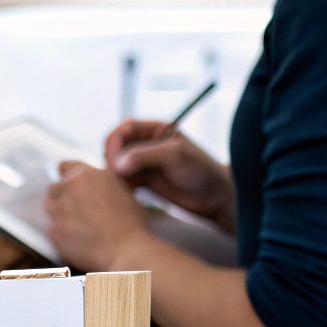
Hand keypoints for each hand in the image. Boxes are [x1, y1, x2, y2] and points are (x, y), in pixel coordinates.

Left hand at [44, 161, 151, 270]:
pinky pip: (50, 228)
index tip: (70, 185)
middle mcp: (69, 188)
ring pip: (49, 206)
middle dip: (62, 196)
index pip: (64, 166)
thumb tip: (96, 183)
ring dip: (59, 212)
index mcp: (87, 174)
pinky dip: (59, 232)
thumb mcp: (123, 189)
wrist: (126, 249)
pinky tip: (76, 238)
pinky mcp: (53, 231)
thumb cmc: (131, 222)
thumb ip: (103, 181)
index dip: (67, 176)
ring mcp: (59, 210)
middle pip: (54, 188)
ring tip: (77, 224)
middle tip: (76, 209)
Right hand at [103, 119, 234, 228]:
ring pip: (116, 166)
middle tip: (117, 176)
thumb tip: (115, 164)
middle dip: (112, 161)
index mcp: (155, 129)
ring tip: (126, 187)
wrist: (214, 197)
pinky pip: (122, 181)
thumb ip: (144, 156)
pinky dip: (119, 187)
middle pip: (115, 148)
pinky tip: (129, 194)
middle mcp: (146, 144)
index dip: (114, 142)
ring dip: (114, 176)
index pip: (124, 130)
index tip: (114, 159)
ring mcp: (143, 163)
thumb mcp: (174, 156)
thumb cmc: (200, 170)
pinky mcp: (142, 181)